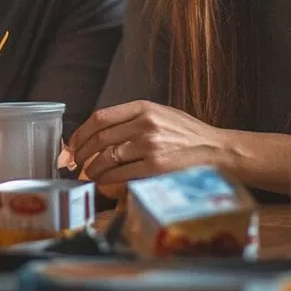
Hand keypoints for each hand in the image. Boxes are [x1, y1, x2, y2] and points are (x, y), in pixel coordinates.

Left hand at [69, 101, 222, 186]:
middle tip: (74, 163)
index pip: (100, 118)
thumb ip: (133, 119)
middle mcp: (145, 124)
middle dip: (80, 153)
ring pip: (106, 158)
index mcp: (143, 107)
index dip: (80, 133)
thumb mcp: (161, 114)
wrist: (218, 150)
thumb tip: (99, 133)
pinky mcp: (156, 167)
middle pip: (99, 139)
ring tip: (88, 174)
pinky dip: (106, 180)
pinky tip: (103, 182)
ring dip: (92, 169)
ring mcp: (150, 146)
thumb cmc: (188, 134)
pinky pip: (120, 174)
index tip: (72, 144)